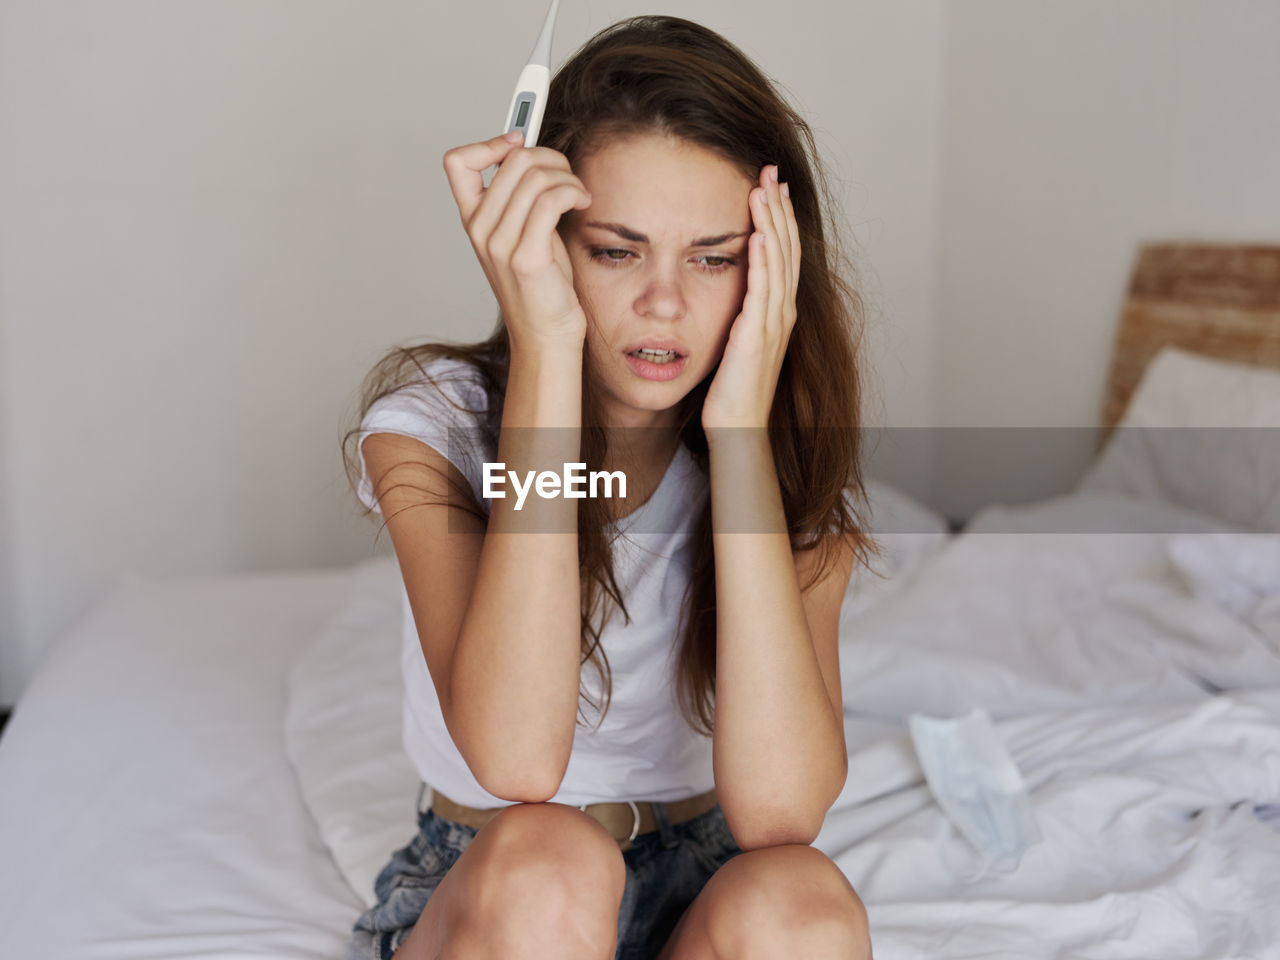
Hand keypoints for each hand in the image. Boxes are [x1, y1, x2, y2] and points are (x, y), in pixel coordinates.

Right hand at [442, 132, 592, 348]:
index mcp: (474, 220)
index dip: (490, 143)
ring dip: (567, 176)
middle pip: (512, 159)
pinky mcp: (527, 257)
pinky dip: (573, 191)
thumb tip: (534, 152)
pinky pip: (551, 199)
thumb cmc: (542, 285)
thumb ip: (522, 197)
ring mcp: (500, 244)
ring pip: (535, 175)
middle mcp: (480, 230)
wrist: (546, 335)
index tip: (520, 143)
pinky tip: (582, 202)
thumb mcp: (525, 233)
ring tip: (578, 195)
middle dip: (549, 157)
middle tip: (567, 177)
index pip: (458, 162)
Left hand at [701, 164, 800, 430]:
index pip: (783, 252)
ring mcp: (773, 321)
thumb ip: (739, 312)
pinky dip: (764, 259)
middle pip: (786, 246)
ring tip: (764, 187)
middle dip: (779, 206)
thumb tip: (730, 292)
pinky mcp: (757, 333)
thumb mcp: (738, 340)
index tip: (772, 184)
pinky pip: (763, 289)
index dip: (780, 216)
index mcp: (778, 310)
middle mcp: (782, 311)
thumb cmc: (733, 388)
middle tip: (770, 170)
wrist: (738, 425)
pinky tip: (760, 233)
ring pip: (778, 260)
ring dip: (772, 221)